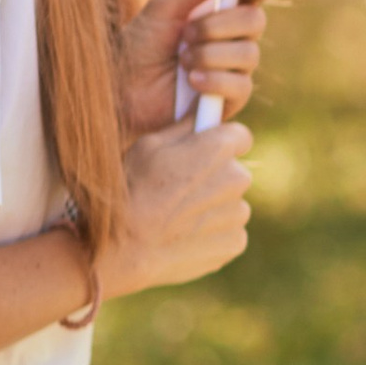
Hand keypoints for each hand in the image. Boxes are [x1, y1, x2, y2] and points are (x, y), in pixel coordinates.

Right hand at [100, 120, 252, 296]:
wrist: (125, 248)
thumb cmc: (132, 190)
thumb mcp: (148, 145)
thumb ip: (184, 127)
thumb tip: (202, 115)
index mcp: (218, 149)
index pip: (240, 136)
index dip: (221, 142)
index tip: (206, 151)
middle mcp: (237, 178)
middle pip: (233, 171)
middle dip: (214, 176)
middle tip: (180, 189)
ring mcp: (238, 213)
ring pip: (230, 203)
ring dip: (212, 206)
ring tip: (177, 216)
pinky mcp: (235, 242)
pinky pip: (229, 230)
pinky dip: (212, 233)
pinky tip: (184, 235)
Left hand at [118, 0, 274, 136]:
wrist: (123, 90)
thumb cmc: (139, 45)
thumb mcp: (164, 7)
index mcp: (221, 6)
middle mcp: (234, 35)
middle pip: (256, 20)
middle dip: (218, 25)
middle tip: (186, 34)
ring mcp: (236, 67)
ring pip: (249, 54)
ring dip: (209, 55)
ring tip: (182, 62)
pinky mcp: (233, 97)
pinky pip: (241, 85)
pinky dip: (213, 80)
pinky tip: (192, 82)